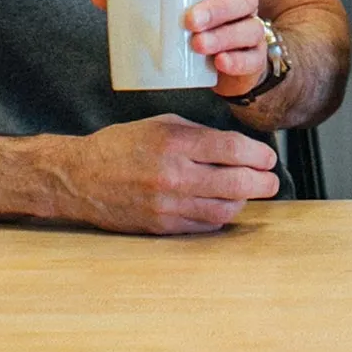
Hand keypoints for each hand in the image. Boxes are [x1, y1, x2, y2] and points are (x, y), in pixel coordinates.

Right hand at [47, 114, 279, 234]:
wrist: (80, 178)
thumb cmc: (121, 146)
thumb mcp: (161, 124)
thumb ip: (199, 134)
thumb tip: (236, 147)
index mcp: (175, 142)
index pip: (233, 150)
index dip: (259, 155)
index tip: (268, 157)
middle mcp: (174, 175)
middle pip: (237, 183)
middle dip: (263, 182)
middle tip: (271, 180)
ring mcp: (168, 204)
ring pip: (225, 209)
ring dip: (243, 201)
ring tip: (248, 192)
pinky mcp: (162, 226)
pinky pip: (205, 225)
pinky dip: (220, 215)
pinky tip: (222, 205)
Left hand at [88, 0, 272, 98]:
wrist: (216, 67)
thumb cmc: (188, 26)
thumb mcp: (165, 10)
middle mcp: (242, 4)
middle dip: (218, 7)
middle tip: (189, 20)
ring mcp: (251, 32)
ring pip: (249, 27)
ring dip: (224, 35)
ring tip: (196, 44)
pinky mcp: (253, 59)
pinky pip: (253, 58)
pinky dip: (238, 60)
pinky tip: (221, 63)